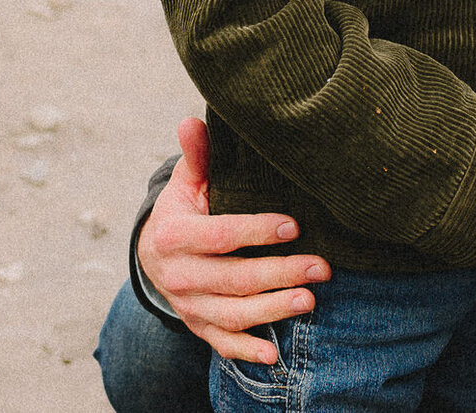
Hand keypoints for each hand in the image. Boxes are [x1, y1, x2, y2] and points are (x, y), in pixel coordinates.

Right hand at [139, 116, 330, 364]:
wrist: (153, 254)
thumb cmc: (183, 212)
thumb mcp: (186, 184)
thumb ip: (197, 157)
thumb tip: (192, 120)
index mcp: (174, 236)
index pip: (222, 235)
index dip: (258, 231)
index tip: (294, 225)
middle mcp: (178, 275)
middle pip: (235, 278)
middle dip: (281, 274)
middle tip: (322, 267)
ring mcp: (188, 305)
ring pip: (233, 313)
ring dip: (273, 310)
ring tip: (310, 300)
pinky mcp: (197, 325)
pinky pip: (221, 343)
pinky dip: (246, 352)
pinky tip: (274, 355)